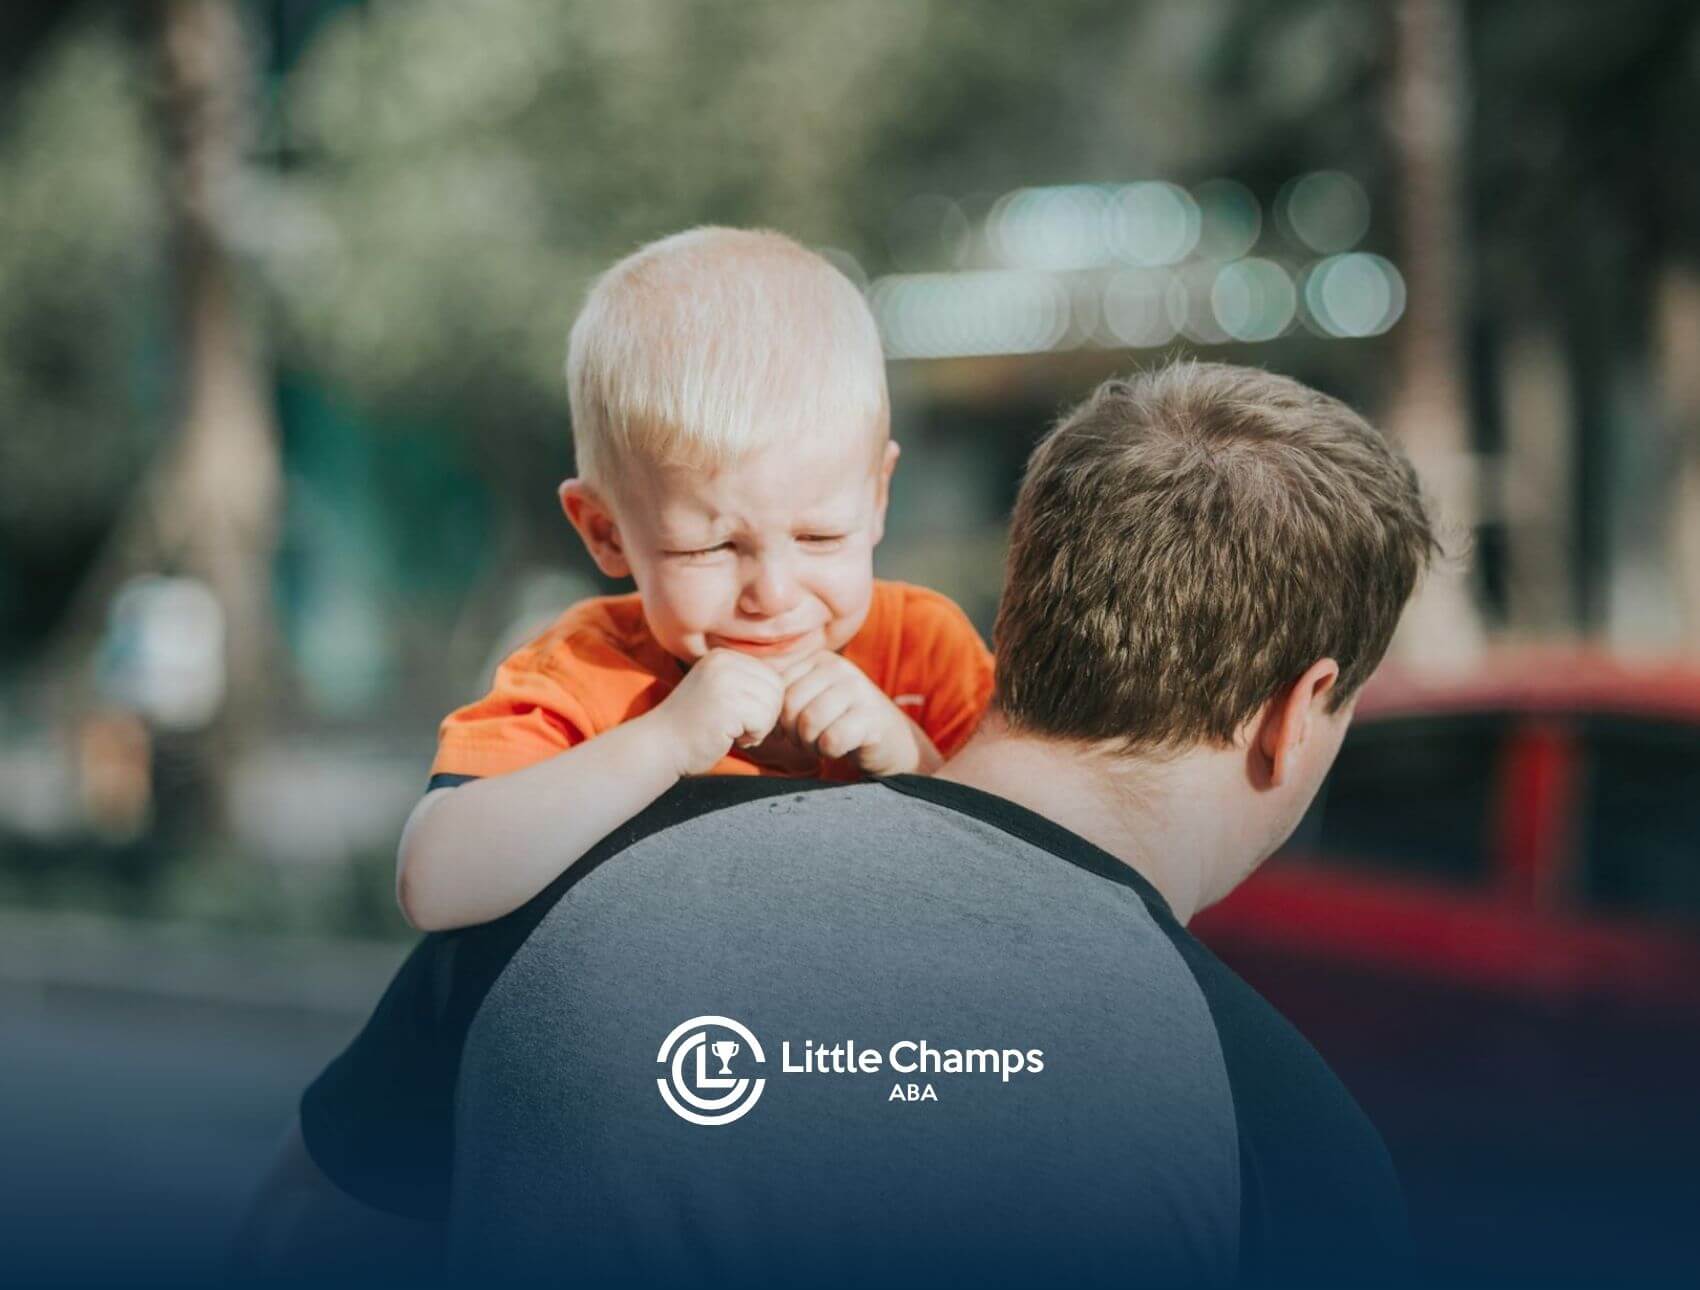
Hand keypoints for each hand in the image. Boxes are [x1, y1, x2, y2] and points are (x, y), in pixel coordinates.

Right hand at [651, 649, 784, 776]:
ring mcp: (724, 681)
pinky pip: (763, 721)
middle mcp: (724, 662)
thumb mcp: (721, 691)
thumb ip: (748, 684)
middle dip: (765, 715)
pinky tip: (729, 737)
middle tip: (738, 727)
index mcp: (723, 656)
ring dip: (759, 727)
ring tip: (732, 731)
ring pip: (772, 705)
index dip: (763, 703)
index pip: (771, 676)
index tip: (739, 716)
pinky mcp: (726, 704)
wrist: (659, 746)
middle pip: (776, 688)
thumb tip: (794, 687)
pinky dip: (753, 736)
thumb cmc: (694, 726)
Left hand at [777, 653, 940, 777]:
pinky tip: (841, 748)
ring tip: (824, 743)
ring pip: (809, 723)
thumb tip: (749, 708)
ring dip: (811, 744)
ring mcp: (858, 690)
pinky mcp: (872, 717)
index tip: (796, 728)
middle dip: (794, 733)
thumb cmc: (840, 723)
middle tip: (810, 740)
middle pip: (790, 707)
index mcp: (819, 660)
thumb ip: (783, 697)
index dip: (780, 717)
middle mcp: (839, 669)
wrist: (890, 741)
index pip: (778, 689)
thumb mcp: (812, 700)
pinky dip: (830, 752)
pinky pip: (832, 740)